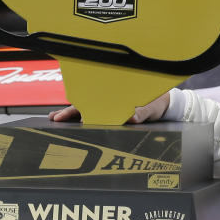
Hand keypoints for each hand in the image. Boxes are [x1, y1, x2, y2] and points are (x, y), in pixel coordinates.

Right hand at [48, 91, 171, 123]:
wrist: (164, 102)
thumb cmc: (157, 101)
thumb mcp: (151, 106)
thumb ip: (142, 112)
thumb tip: (132, 117)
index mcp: (116, 97)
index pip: (94, 104)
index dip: (81, 111)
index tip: (72, 118)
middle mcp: (109, 100)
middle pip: (84, 105)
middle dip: (68, 111)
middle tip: (55, 118)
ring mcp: (108, 105)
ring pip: (85, 108)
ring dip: (70, 113)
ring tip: (55, 118)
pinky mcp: (111, 111)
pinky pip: (93, 114)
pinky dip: (80, 117)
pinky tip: (71, 122)